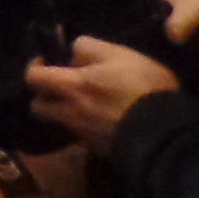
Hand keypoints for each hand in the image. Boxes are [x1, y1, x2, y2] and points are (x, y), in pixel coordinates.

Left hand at [24, 34, 182, 148]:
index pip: (33, 78)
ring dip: (63, 111)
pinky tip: (102, 118)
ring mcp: (82, 134)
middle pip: (37, 107)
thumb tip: (72, 52)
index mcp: (73, 86)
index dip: (34, 68)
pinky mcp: (97, 149)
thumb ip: (90, 48)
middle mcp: (70, 113)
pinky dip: (84, 126)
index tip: (46, 62)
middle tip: (61, 85)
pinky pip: (80, 135)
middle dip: (43, 95)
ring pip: (58, 122)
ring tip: (84, 102)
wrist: (165, 134)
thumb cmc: (144, 87)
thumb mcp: (120, 54)